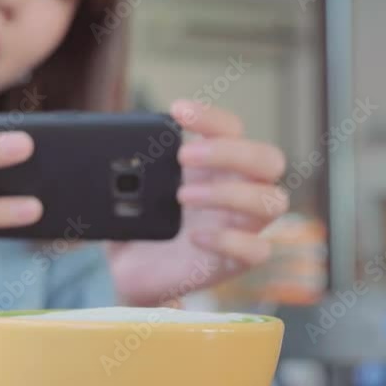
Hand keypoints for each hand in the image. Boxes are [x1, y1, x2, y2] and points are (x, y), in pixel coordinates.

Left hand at [109, 101, 289, 306]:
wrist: (130, 275)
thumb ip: (128, 174)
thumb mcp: (129, 195)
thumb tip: (114, 157)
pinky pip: (258, 251)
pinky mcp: (234, 263)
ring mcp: (240, 227)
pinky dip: (229, 240)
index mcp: (215, 168)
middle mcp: (237, 192)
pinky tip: (196, 236)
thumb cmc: (140, 227)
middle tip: (185, 156)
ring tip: (182, 196)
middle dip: (230, 151)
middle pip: (269, 159)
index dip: (212, 117)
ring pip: (272, 201)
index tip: (178, 111)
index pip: (232, 129)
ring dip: (229, 193)